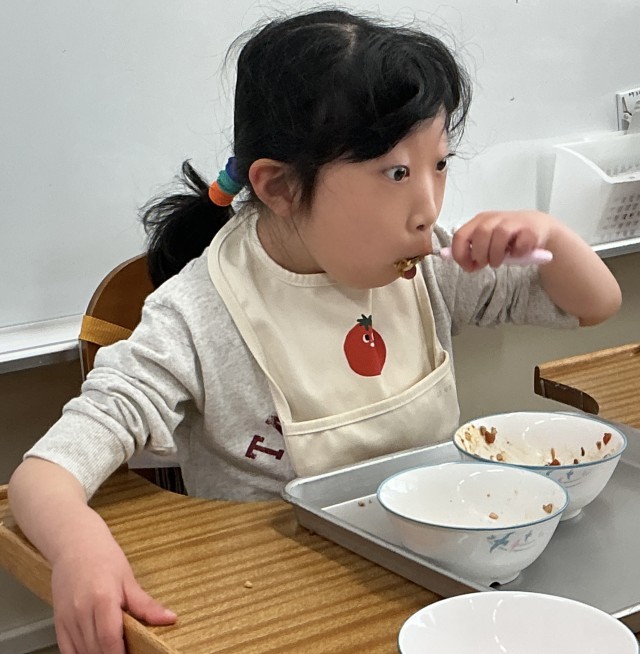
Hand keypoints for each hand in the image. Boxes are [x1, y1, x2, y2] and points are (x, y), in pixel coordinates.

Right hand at [51, 538, 175, 653]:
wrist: (76, 545)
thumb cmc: (104, 558)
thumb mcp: (128, 579)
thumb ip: (146, 605)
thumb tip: (169, 618)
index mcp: (102, 599)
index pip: (110, 640)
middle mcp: (81, 612)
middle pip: (96, 649)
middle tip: (129, 651)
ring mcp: (67, 618)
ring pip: (82, 652)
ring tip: (115, 649)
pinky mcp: (58, 622)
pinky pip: (67, 650)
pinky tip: (95, 650)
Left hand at [450, 210, 554, 271]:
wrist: (538, 227)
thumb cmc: (507, 238)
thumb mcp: (485, 241)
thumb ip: (467, 247)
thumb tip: (445, 255)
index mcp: (479, 221)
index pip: (460, 235)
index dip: (460, 255)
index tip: (468, 267)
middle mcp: (494, 218)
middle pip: (480, 236)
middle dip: (480, 255)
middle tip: (486, 263)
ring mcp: (513, 222)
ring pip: (499, 237)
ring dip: (496, 255)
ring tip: (499, 261)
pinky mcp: (530, 230)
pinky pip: (520, 244)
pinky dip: (517, 253)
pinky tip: (517, 253)